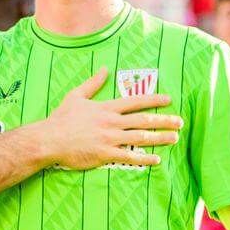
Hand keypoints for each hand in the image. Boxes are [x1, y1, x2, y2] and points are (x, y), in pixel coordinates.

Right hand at [37, 68, 183, 169]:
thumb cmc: (61, 118)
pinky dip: (144, 158)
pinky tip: (157, 160)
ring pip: (140, 138)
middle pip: (143, 120)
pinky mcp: (105, 154)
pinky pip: (129, 157)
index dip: (154, 100)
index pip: (135, 101)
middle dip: (164, 120)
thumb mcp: (76, 96)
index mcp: (106, 108)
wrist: (49, 139)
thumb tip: (104, 69)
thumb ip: (93, 83)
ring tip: (174, 138)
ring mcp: (109, 139)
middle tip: (180, 121)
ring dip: (160, 138)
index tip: (168, 100)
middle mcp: (111, 122)